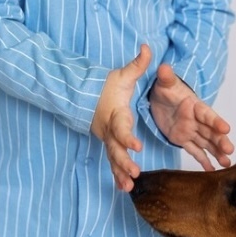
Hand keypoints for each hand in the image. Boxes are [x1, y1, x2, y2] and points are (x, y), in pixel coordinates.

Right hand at [91, 45, 150, 190]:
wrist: (88, 95)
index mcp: (115, 114)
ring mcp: (107, 140)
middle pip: (115, 149)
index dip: (128, 137)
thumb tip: (147, 48)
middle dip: (123, 162)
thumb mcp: (123, 75)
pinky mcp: (108, 146)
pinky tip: (123, 188)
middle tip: (134, 173)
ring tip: (127, 187)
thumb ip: (137, 65)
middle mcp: (109, 131)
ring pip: (112, 159)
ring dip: (119, 173)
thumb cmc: (108, 86)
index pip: (121, 128)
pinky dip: (116, 175)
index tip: (137, 146)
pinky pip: (112, 163)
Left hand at [149, 63, 233, 170]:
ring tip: (227, 164)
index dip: (216, 121)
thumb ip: (166, 78)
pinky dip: (203, 160)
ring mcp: (191, 131)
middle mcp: (196, 120)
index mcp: (194, 105)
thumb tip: (163, 67)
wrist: (159, 98)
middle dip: (220, 140)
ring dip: (217, 153)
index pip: (207, 114)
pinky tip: (212, 170)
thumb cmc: (165, 89)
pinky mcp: (183, 139)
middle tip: (230, 150)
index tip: (226, 128)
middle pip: (211, 131)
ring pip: (206, 143)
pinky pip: (194, 151)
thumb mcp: (164, 83)